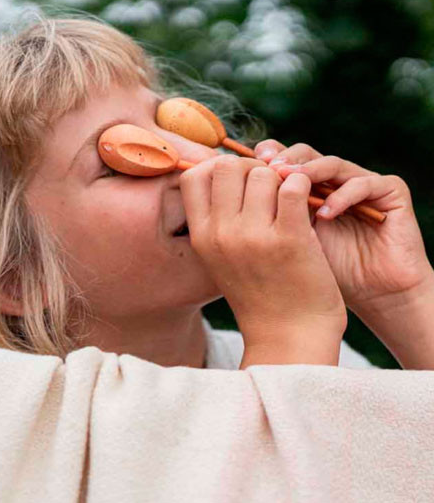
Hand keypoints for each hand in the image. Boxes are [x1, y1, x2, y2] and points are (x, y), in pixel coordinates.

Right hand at [180, 155, 346, 363]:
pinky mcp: (290, 240)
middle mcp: (221, 234)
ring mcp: (254, 237)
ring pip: (263, 174)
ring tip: (290, 199)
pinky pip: (292, 187)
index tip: (238, 182)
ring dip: (280, 178)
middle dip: (251, 168)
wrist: (290, 337)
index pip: (194, 175)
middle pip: (228, 166)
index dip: (218, 168)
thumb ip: (216, 217)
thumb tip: (219, 168)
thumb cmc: (258, 292)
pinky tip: (307, 201)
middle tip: (269, 186)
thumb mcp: (220, 256)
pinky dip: (302, 185)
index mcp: (200, 236)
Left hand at [254, 140, 433, 315]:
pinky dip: (343, 196)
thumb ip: (257, 213)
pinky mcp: (389, 191)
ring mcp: (360, 181)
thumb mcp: (277, 241)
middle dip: (283, 160)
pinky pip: (364, 183)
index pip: (280, 157)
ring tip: (290, 181)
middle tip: (269, 169)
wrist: (366, 297)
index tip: (244, 165)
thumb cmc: (310, 274)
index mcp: (302, 185)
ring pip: (331, 163)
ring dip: (308, 171)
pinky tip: (326, 213)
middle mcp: (330, 179)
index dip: (262, 158)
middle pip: (303, 153)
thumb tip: (219, 188)